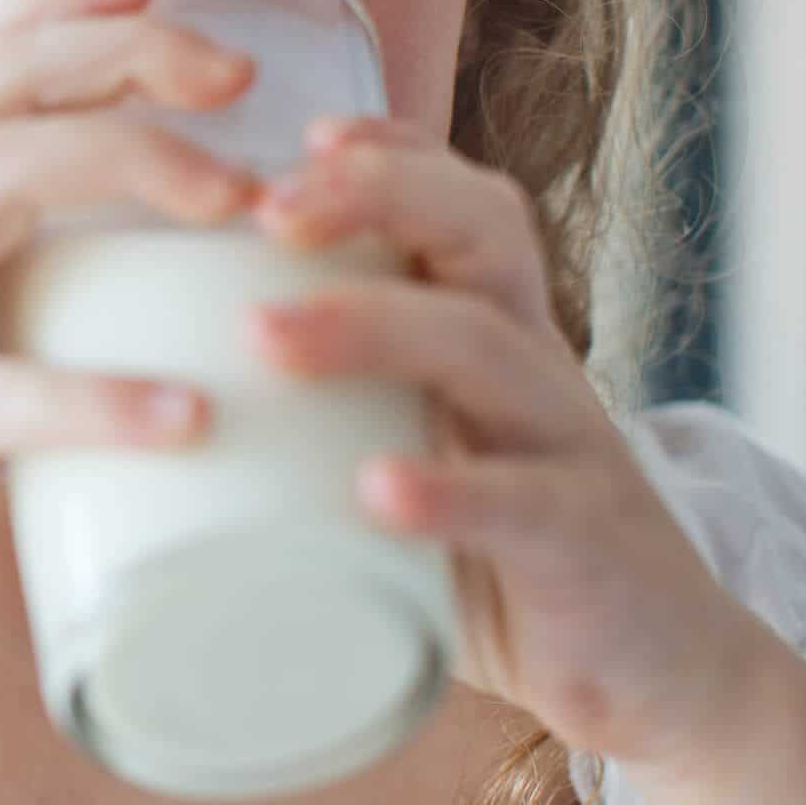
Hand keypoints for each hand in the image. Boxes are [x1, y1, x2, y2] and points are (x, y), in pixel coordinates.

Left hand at [250, 115, 770, 766]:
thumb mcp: (411, 447)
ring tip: (264, 333)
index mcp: (488, 326)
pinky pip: (522, 501)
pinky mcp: (581, 543)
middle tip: (265, 212)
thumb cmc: (493, 545)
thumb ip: (320, 409)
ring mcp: (563, 445)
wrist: (661, 669)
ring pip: (483, 346)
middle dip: (375, 195)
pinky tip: (374, 487)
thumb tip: (144, 394)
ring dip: (369, 326)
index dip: (389, 152)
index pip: (455, 201)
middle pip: (478, 231)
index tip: (300, 135)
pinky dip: (448, 490)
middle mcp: (531, 361)